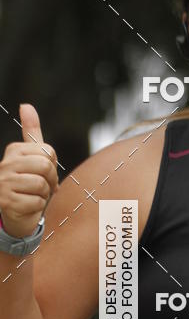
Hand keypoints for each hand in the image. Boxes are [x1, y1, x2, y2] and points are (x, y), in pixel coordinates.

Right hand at [0, 104, 57, 238]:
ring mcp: (4, 184)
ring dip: (44, 195)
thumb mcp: (31, 156)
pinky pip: (37, 202)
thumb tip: (26, 105)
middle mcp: (5, 165)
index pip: (48, 152)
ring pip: (41, 185)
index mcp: (14, 151)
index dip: (52, 166)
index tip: (44, 173)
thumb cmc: (28, 184)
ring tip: (33, 196)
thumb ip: (31, 132)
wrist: (16, 213)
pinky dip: (37, 207)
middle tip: (43, 187)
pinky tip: (27, 206)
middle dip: (50, 180)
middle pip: (45, 166)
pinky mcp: (7, 202)